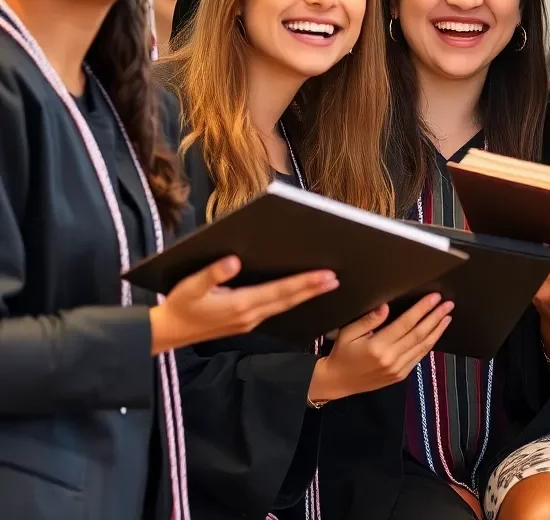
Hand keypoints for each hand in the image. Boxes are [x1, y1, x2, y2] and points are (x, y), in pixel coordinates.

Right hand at [150, 256, 337, 354]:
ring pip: (284, 306)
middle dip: (313, 289)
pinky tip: (300, 294)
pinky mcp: (245, 322)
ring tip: (327, 285)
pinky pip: (275, 310)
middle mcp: (249, 315)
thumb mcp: (190, 287)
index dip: (304, 283)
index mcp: (239, 305)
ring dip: (305, 295)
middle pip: (287, 300)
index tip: (325, 275)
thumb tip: (233, 260)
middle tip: (336, 278)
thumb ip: (212, 274)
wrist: (167, 333)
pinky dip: (290, 301)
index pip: (279, 291)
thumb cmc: (179, 306)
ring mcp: (248, 321)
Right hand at [307, 293, 453, 400]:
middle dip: (435, 317)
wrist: (338, 381)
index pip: (406, 323)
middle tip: (448, 304)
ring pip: (422, 347)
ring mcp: (397, 369)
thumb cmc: (342, 353)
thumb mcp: (348, 333)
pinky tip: (435, 334)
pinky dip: (429, 345)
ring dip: (437, 330)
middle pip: (419, 334)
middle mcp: (391, 358)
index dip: (422, 309)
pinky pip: (418, 358)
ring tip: (447, 317)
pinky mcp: (400, 376)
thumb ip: (368, 320)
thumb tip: (386, 308)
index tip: (434, 298)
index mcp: (378, 346)